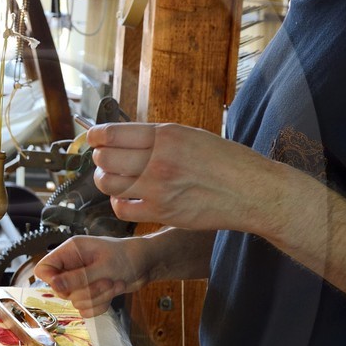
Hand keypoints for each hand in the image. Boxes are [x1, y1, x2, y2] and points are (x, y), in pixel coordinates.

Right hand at [36, 236, 145, 316]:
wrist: (147, 264)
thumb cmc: (128, 257)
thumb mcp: (103, 266)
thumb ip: (77, 278)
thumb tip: (54, 285)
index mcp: (70, 251)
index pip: (44, 268)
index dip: (51, 280)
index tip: (67, 286)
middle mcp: (72, 266)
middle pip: (60, 290)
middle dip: (85, 291)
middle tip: (105, 280)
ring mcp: (81, 280)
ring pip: (75, 301)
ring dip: (97, 297)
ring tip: (114, 283)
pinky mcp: (90, 292)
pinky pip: (86, 308)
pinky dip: (101, 304)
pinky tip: (113, 291)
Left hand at [88, 122, 292, 234]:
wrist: (251, 191)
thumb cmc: (226, 161)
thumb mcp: (191, 136)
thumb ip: (157, 137)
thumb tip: (122, 138)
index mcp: (165, 135)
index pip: (111, 134)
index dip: (96, 137)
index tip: (94, 139)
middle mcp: (157, 160)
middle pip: (105, 159)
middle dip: (100, 159)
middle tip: (105, 160)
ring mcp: (157, 188)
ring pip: (108, 184)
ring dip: (106, 181)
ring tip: (114, 179)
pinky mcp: (161, 212)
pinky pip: (121, 208)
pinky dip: (119, 203)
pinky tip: (127, 197)